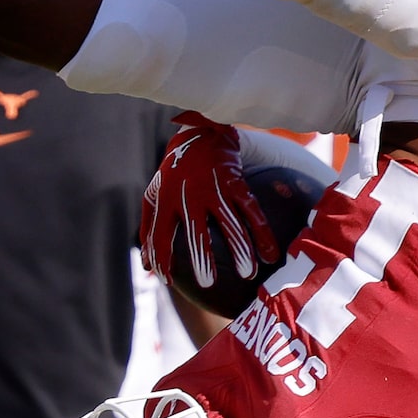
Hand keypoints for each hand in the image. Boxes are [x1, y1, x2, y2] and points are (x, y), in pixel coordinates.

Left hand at [140, 116, 283, 294]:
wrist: (199, 134)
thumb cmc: (173, 172)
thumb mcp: (153, 195)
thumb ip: (148, 228)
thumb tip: (147, 266)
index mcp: (166, 200)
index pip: (160, 235)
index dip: (162, 258)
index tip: (169, 281)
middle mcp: (189, 195)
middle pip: (196, 232)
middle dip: (203, 258)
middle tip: (208, 283)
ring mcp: (214, 188)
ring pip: (230, 222)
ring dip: (240, 248)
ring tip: (248, 274)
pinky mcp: (235, 182)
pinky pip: (251, 209)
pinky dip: (262, 232)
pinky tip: (270, 253)